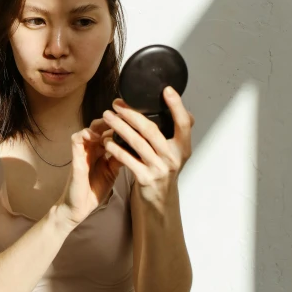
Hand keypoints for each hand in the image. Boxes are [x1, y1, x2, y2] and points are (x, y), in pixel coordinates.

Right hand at [55, 118, 125, 227]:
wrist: (80, 207)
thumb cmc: (95, 189)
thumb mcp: (112, 171)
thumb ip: (119, 157)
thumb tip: (135, 146)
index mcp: (101, 150)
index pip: (111, 131)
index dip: (121, 124)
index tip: (135, 119)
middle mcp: (92, 147)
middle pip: (101, 126)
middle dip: (113, 120)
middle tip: (125, 115)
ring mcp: (83, 151)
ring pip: (90, 129)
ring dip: (101, 124)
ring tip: (113, 121)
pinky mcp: (75, 157)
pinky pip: (77, 139)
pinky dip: (86, 134)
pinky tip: (97, 136)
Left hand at [101, 86, 194, 207]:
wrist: (159, 201)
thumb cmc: (163, 169)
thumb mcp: (175, 151)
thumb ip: (176, 130)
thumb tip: (178, 103)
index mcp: (183, 147)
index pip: (184, 123)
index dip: (177, 106)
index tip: (167, 90)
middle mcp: (174, 157)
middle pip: (152, 130)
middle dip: (132, 114)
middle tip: (116, 103)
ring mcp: (159, 169)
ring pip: (136, 142)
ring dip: (120, 127)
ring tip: (108, 116)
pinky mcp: (145, 179)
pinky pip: (127, 159)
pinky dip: (115, 148)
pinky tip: (106, 140)